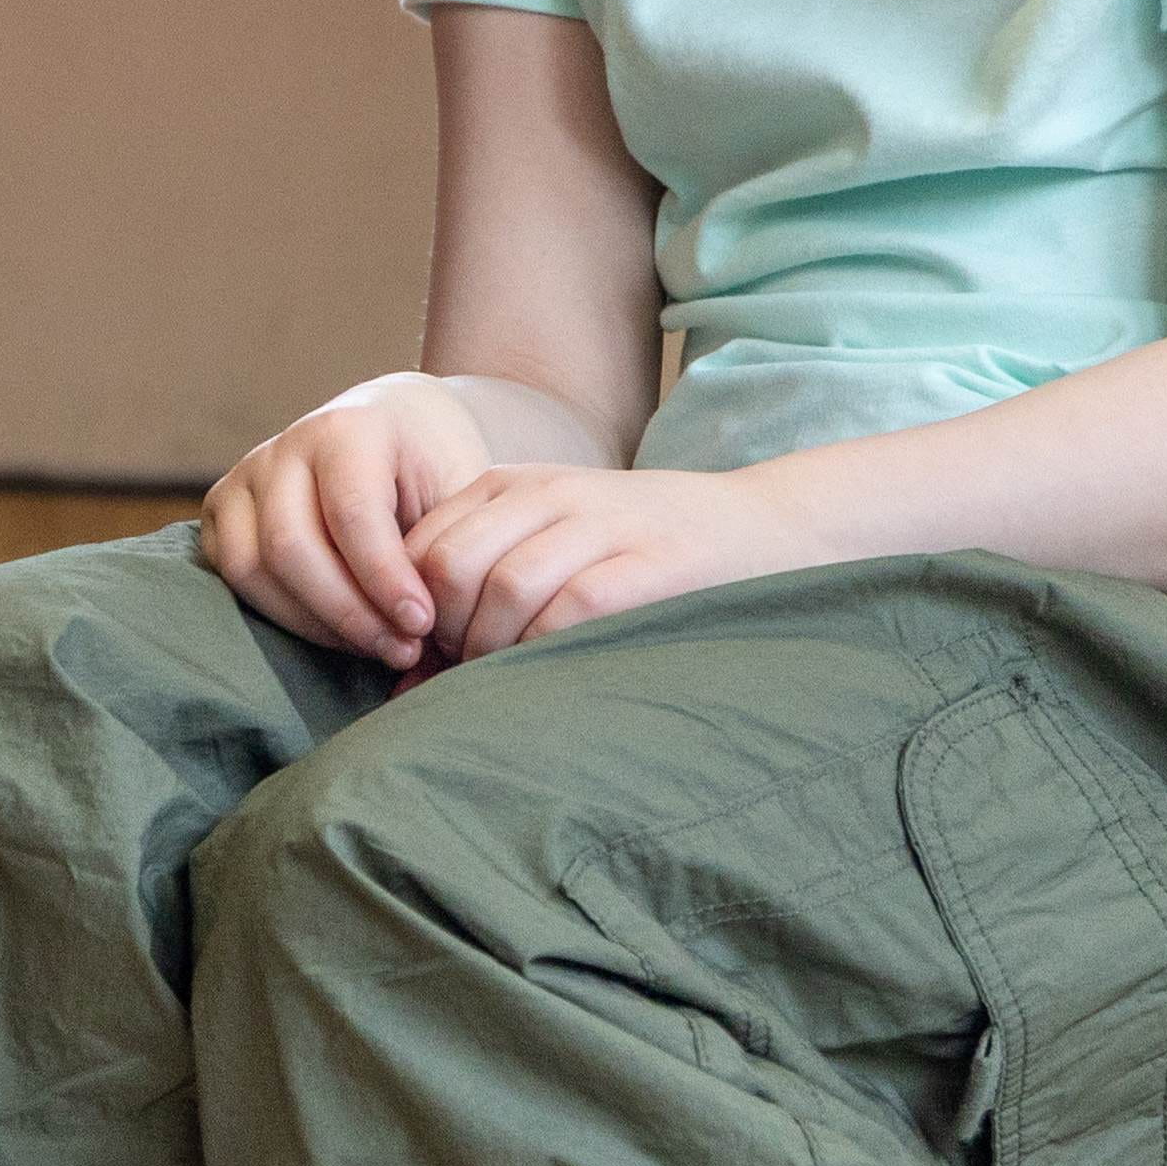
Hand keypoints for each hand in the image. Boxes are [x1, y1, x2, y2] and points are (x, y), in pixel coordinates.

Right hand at [200, 376, 493, 664]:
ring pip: (252, 568)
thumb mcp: (459, 489)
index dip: (384, 578)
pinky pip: (235, 578)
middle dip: (349, 613)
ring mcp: (245, 477)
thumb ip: (446, 543)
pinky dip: (285, 617)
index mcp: (348, 428)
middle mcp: (284, 447)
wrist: (400, 430)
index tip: (422, 624)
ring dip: (315, 624)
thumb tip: (426, 624)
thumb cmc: (435, 467)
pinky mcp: (222, 510)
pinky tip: (339, 633)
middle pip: (290, 546)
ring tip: (376, 646)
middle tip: (402, 649)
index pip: (351, 513)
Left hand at [401, 458, 833, 658]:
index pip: (420, 547)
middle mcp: (548, 495)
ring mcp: (601, 525)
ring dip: (493, 650)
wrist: (759, 527)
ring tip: (511, 678)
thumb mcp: (552, 544)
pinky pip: (570, 609)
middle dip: (445, 635)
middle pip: (449, 567)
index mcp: (512, 485)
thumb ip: (482, 587)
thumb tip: (407, 680)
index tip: (430, 660)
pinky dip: (546, 648)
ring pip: (503, 588)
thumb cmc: (640, 553)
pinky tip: (556, 670)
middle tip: (468, 673)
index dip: (412, 613)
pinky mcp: (648, 565)